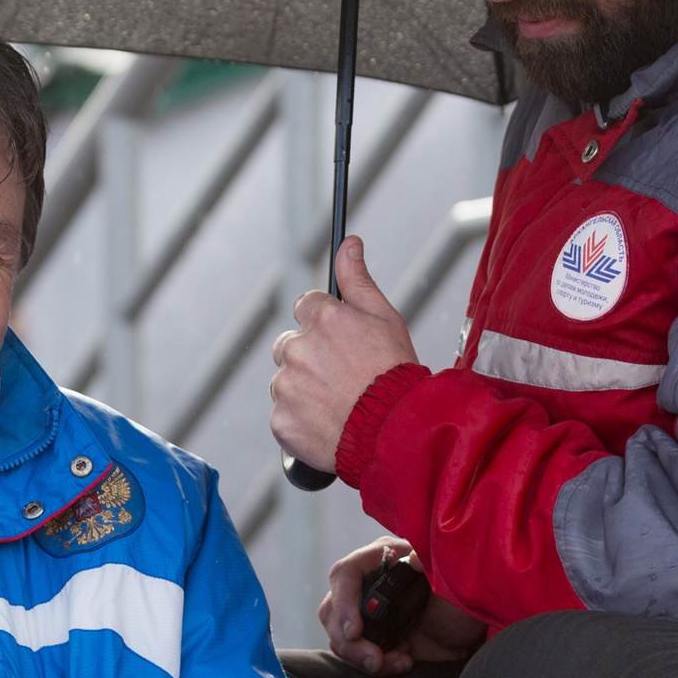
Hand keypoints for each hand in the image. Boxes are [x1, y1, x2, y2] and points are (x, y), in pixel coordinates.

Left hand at [269, 236, 417, 473]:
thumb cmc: (395, 375)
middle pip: (290, 344)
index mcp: (322, 319)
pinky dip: (300, 419)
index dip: (325, 324)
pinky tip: (328, 423)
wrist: (395, 433)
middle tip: (342, 377)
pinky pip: (283, 414)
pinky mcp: (281, 420)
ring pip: (285, 380)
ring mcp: (286, 386)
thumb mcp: (385, 319)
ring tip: (338, 403)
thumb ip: (358, 280)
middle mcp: (298, 348)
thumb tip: (349, 243)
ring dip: (303, 388)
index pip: (305, 306)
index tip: (341, 343)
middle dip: (310, 356)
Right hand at [318, 538, 489, 675]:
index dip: (344, 601)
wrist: (472, 622)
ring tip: (397, 663)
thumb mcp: (447, 570)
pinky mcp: (371, 636)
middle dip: (350, 642)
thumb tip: (413, 560)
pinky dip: (375, 664)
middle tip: (375, 661)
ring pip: (339, 636)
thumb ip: (430, 562)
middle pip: (332, 610)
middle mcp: (366, 583)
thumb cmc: (461, 589)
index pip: (345, 574)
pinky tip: (402, 662)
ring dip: (361, 657)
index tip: (355, 631)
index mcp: (380, 558)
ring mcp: (364, 611)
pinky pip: (355, 653)